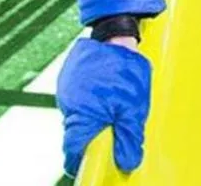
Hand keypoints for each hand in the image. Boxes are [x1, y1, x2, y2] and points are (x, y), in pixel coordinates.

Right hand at [57, 37, 151, 176]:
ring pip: (76, 114)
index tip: (89, 162)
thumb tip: (128, 163)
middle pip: (74, 132)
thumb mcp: (134, 108)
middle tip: (109, 127)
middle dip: (90, 134)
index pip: (73, 149)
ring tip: (109, 102)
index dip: (80, 158)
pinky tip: (104, 90)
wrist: (115, 36)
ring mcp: (66, 89)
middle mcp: (69, 104)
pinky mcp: (68, 77)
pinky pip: (76, 97)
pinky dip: (88, 100)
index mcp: (83, 116)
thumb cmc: (127, 72)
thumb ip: (129, 137)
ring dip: (90, 115)